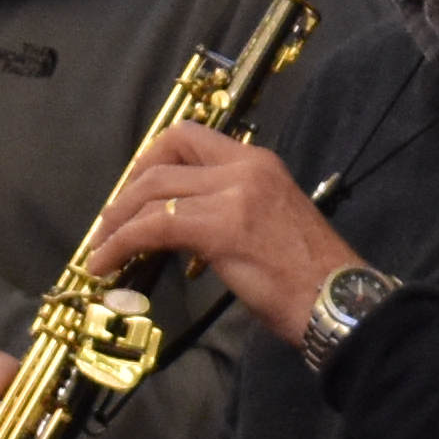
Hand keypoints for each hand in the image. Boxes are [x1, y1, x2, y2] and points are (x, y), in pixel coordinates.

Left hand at [86, 120, 353, 345]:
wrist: (337, 301)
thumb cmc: (309, 276)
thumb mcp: (266, 223)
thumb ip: (225, 210)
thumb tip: (180, 225)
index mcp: (258, 162)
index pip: (190, 137)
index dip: (150, 159)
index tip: (134, 190)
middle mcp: (245, 167)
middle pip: (163, 159)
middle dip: (125, 191)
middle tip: (109, 223)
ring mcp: (233, 194)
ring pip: (152, 192)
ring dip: (116, 222)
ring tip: (101, 249)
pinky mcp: (221, 228)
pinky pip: (152, 227)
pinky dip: (121, 244)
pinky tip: (106, 264)